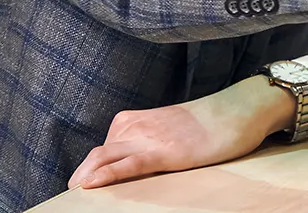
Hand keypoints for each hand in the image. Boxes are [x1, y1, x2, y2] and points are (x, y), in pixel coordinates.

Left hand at [68, 76, 291, 189]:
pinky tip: (90, 185)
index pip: (102, 148)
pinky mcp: (165, 152)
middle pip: (96, 155)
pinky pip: (128, 165)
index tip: (79, 186)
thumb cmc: (209, 123)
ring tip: (72, 198)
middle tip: (69, 198)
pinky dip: (107, 175)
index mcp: (134, 120)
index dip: (88, 169)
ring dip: (86, 179)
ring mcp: (149, 138)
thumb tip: (131, 161)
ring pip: (104, 159)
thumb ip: (147, 141)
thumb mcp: (169, 129)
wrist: (239, 109)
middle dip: (80, 177)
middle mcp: (135, 126)